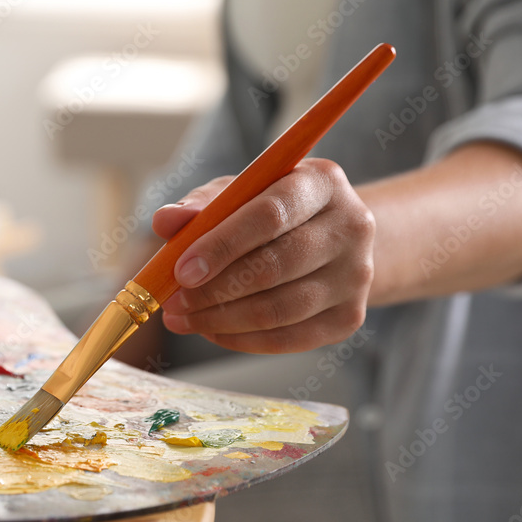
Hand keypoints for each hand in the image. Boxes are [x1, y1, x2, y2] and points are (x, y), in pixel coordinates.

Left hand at [152, 159, 374, 353]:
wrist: (333, 240)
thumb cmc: (272, 212)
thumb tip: (165, 222)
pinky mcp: (351, 317)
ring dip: (221, 319)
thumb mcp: (237, 194)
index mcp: (321, 182)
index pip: (270, 215)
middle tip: (172, 301)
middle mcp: (351, 226)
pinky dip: (242, 339)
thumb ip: (200, 205)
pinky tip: (212, 330)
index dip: (222, 245)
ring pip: (280, 308)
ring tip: (182, 318)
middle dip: (215, 289)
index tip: (181, 270)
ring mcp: (357, 275)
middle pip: (276, 266)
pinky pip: (289, 338)